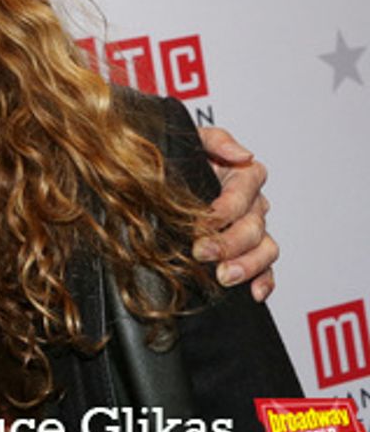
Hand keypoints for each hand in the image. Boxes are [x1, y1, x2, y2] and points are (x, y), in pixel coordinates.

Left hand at [193, 126, 276, 300]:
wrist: (164, 176)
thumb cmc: (180, 156)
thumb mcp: (193, 140)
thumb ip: (217, 141)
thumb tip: (244, 154)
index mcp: (241, 174)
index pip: (244, 192)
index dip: (226, 208)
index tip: (204, 221)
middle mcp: (252, 202)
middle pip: (253, 225)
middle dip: (228, 241)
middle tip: (202, 252)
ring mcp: (253, 228)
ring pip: (265, 248)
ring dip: (247, 264)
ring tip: (224, 276)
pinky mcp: (250, 251)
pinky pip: (267, 268)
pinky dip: (264, 280)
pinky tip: (252, 292)